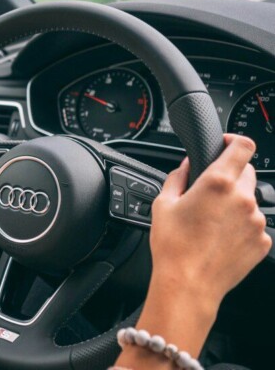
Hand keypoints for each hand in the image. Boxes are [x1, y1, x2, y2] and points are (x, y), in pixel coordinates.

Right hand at [115, 134, 270, 367]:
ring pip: (250, 199)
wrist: (188, 285)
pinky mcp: (263, 241)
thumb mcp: (163, 204)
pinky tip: (220, 237)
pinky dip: (240, 226)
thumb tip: (188, 165)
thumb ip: (178, 177)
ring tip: (211, 222)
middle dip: (230, 174)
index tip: (226, 145)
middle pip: (247, 171)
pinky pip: (254, 224)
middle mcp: (243, 199)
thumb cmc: (173, 246)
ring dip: (235, 202)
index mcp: (218, 183)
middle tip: (209, 191)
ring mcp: (256, 221)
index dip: (235, 141)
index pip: (243, 146)